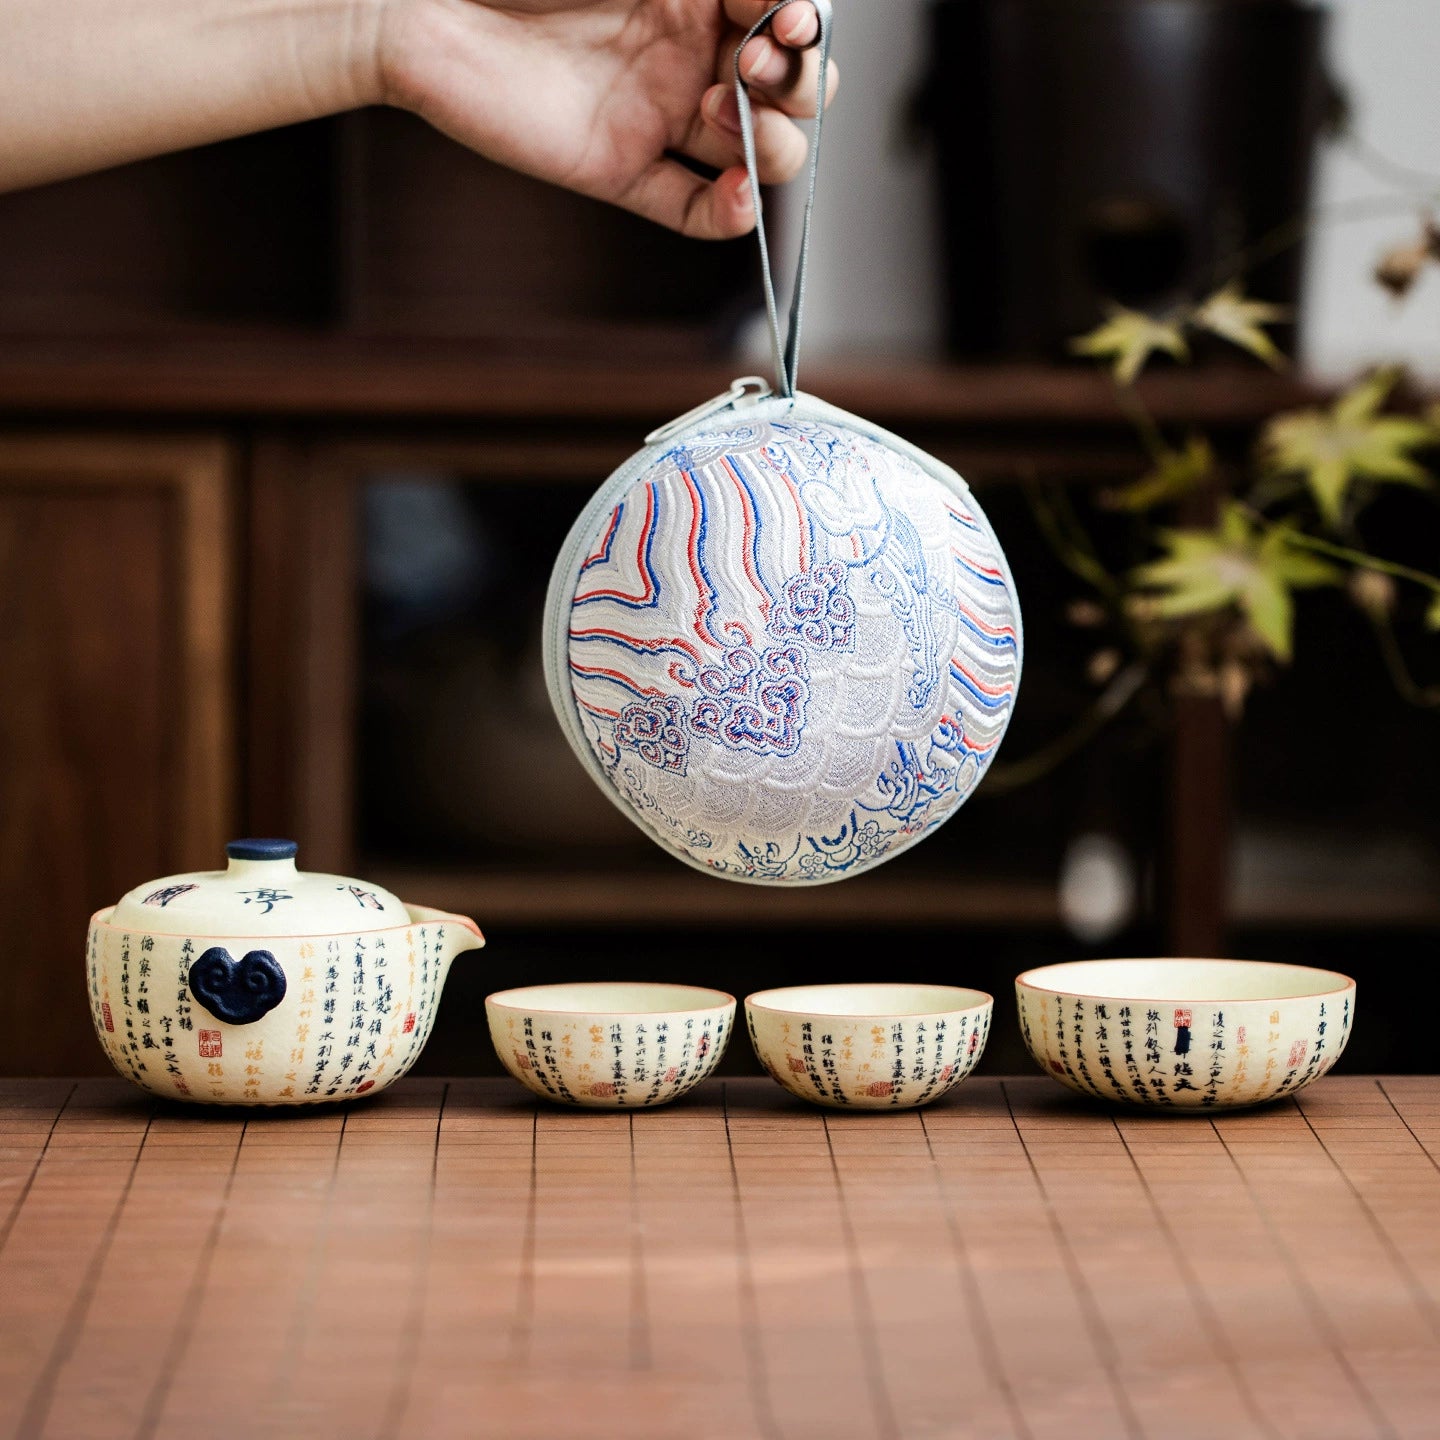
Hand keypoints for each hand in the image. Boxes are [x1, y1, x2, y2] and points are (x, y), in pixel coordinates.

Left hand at [379, 0, 838, 238]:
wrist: (422, 6)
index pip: (791, 21)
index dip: (806, 25)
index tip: (787, 16)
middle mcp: (688, 57)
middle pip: (792, 95)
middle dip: (799, 86)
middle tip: (754, 66)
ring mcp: (657, 119)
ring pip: (756, 155)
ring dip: (767, 144)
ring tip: (717, 112)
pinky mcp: (621, 172)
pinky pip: (693, 211)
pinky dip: (728, 215)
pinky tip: (735, 196)